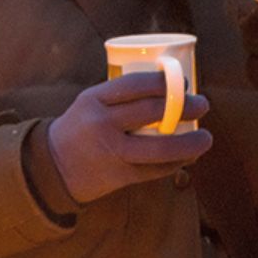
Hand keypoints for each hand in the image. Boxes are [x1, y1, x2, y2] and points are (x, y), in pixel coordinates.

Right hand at [44, 71, 212, 203]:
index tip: (185, 81)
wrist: (52, 166)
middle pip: (153, 112)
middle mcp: (102, 124)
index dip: (166, 82)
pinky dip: (175, 164)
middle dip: (185, 107)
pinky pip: (154, 170)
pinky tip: (187, 158)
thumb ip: (121, 97)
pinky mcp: (118, 176)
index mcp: (94, 99)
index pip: (137, 84)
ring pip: (160, 148)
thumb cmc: (81, 128)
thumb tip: (170, 89)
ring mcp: (111, 152)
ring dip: (189, 143)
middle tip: (203, 105)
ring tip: (206, 139)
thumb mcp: (91, 104)